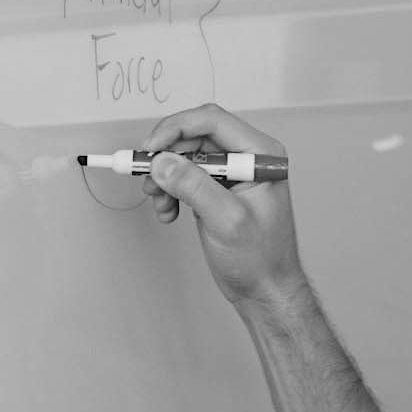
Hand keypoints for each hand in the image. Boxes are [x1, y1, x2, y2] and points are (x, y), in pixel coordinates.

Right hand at [139, 103, 306, 307]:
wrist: (265, 290)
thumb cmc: (262, 259)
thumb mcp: (227, 221)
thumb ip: (194, 187)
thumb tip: (162, 162)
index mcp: (260, 154)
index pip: (211, 121)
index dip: (175, 129)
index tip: (150, 148)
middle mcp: (247, 158)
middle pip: (194, 136)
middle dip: (166, 157)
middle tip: (146, 177)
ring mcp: (230, 174)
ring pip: (184, 157)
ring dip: (164, 177)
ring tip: (159, 201)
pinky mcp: (216, 189)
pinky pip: (184, 177)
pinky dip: (169, 192)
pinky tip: (168, 211)